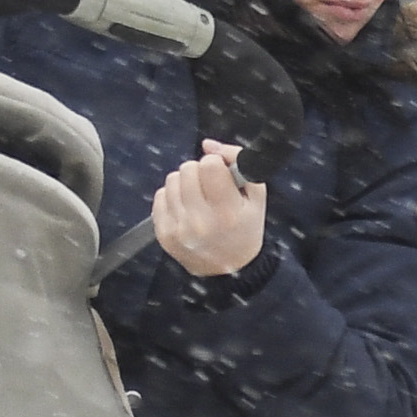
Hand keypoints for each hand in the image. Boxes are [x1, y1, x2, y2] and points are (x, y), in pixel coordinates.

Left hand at [151, 142, 266, 278]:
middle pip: (188, 169)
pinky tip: (186, 208)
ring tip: (197, 199)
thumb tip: (208, 145)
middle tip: (209, 188)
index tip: (221, 176)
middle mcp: (200, 221)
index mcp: (227, 212)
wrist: (231, 271)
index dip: (216, 164)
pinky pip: (160, 196)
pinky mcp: (163, 234)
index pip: (209, 164)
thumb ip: (239, 162)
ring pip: (172, 180)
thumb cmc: (246, 230)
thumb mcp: (256, 196)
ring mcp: (179, 228)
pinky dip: (172, 197)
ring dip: (185, 184)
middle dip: (199, 172)